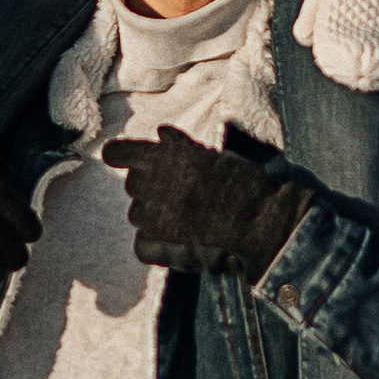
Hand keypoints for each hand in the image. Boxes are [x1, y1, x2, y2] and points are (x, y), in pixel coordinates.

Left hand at [103, 124, 308, 281]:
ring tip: (187, 220)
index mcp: (166, 157)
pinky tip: (177, 241)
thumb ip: (183, 148)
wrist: (261, 225)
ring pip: (138, 215)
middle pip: (134, 185)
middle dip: (151, 189)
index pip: (120, 154)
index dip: (120, 155)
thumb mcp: (215, 157)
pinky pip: (142, 244)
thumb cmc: (245, 187)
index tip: (117, 158)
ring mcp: (153, 216)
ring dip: (155, 217)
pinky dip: (154, 244)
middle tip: (182, 196)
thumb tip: (161, 134)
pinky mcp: (159, 245)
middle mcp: (153, 184)